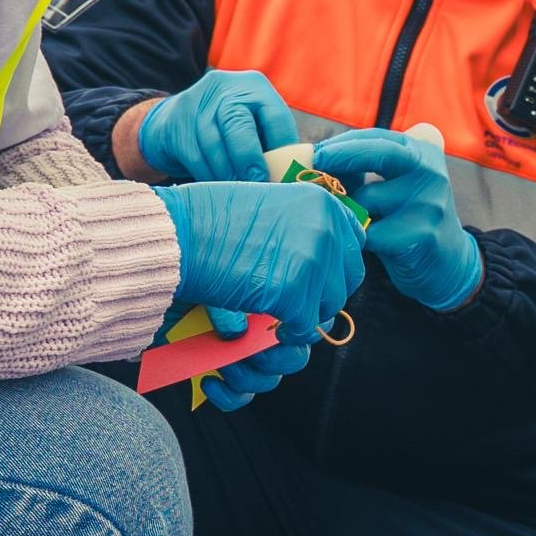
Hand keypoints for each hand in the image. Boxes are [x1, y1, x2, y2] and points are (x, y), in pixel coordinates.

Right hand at [126, 69, 302, 183]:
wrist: (172, 121)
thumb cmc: (228, 131)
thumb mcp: (253, 124)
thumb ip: (273, 144)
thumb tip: (294, 175)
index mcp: (254, 86)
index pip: (275, 116)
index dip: (283, 149)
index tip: (285, 178)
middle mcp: (224, 88)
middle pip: (238, 123)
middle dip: (250, 159)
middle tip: (258, 184)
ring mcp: (196, 103)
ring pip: (214, 144)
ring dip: (228, 174)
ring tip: (239, 192)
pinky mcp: (175, 124)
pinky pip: (195, 157)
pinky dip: (209, 176)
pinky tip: (218, 187)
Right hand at [157, 180, 368, 408]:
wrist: (181, 234)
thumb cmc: (212, 219)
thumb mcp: (271, 204)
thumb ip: (302, 223)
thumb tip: (323, 252)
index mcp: (323, 202)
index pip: (354, 244)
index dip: (335, 266)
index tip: (313, 277)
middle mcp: (326, 227)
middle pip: (348, 278)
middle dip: (324, 294)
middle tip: (295, 303)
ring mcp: (314, 259)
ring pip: (329, 306)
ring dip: (306, 315)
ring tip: (280, 315)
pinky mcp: (295, 291)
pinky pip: (306, 325)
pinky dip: (290, 332)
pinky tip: (272, 327)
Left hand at [308, 125, 482, 310]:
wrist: (447, 262)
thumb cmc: (408, 217)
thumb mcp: (398, 183)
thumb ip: (370, 166)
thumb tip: (315, 155)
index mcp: (424, 153)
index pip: (377, 138)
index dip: (343, 143)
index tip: (317, 151)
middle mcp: (430, 172)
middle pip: (378, 153)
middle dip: (341, 155)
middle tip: (315, 162)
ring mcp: (428, 203)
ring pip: (366, 199)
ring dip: (349, 209)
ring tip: (353, 219)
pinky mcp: (420, 234)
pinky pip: (369, 232)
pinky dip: (358, 237)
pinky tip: (364, 242)